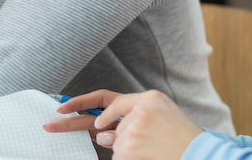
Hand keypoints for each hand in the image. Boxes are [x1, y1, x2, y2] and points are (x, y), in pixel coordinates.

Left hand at [44, 89, 202, 159]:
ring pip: (115, 147)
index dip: (82, 102)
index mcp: (146, 99)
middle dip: (69, 124)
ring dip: (128, 153)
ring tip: (154, 150)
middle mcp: (137, 111)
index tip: (62, 108)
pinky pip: (119, 158)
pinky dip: (131, 159)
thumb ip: (128, 122)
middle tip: (49, 125)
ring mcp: (132, 131)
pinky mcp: (128, 148)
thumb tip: (102, 135)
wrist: (203, 155)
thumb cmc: (182, 139)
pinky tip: (149, 155)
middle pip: (94, 120)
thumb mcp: (160, 119)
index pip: (105, 97)